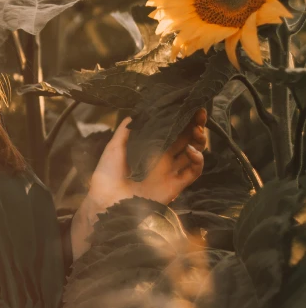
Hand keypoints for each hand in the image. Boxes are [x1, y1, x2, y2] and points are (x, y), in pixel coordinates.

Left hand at [87, 108, 206, 209]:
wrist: (108, 201)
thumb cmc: (107, 174)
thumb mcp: (114, 147)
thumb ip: (126, 130)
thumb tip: (135, 113)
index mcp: (150, 148)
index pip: (170, 130)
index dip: (181, 119)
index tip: (188, 106)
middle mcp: (163, 158)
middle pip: (186, 139)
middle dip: (195, 125)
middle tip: (199, 113)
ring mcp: (170, 171)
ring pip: (193, 153)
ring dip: (199, 140)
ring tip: (197, 129)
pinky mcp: (175, 185)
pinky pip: (193, 172)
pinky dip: (198, 160)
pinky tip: (191, 150)